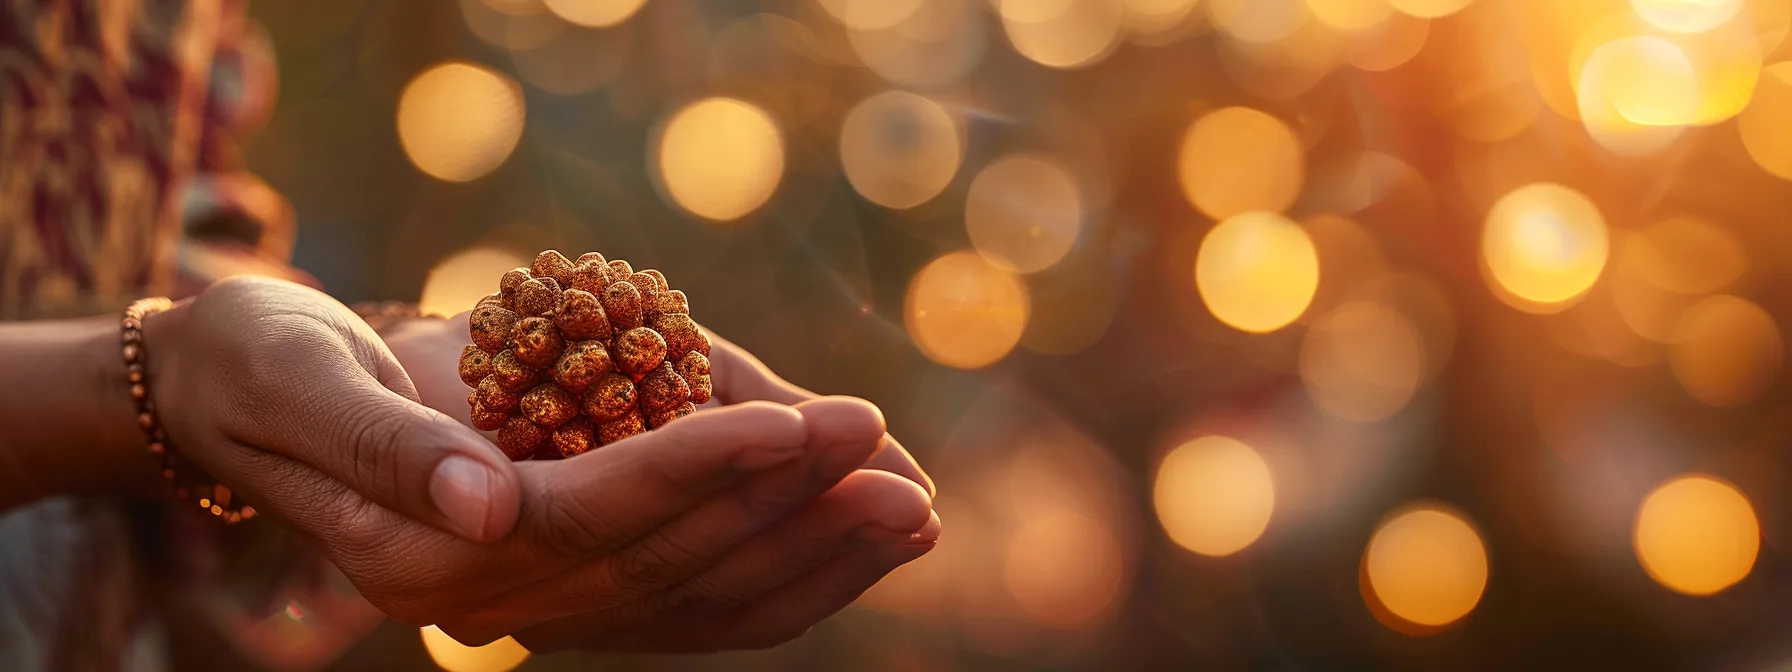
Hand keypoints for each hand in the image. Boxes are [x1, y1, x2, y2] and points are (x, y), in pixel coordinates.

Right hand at [153, 276, 936, 649]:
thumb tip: (490, 506)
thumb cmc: (270, 364)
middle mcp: (492, 597)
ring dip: (813, 556)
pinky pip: (698, 602)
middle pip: (669, 566)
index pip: (594, 513)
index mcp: (426, 549)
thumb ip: (389, 445)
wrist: (255, 400)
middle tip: (900, 467)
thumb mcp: (298, 379)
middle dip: (791, 513)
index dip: (706, 467)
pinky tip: (864, 537)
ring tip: (913, 510)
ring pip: (700, 599)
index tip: (810, 422)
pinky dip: (788, 573)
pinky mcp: (579, 589)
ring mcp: (540, 605)